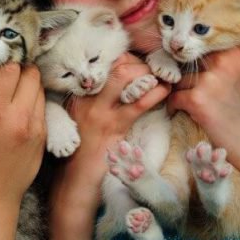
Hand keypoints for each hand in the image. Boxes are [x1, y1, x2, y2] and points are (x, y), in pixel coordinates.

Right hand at [0, 63, 45, 205]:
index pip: (10, 69)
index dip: (3, 64)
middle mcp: (20, 118)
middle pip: (31, 75)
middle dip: (20, 70)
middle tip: (8, 76)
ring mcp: (36, 128)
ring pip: (40, 89)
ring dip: (29, 86)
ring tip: (14, 94)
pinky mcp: (44, 136)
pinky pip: (43, 107)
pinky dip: (34, 103)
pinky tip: (21, 110)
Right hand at [50, 53, 169, 223]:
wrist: (75, 180)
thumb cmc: (83, 150)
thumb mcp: (84, 119)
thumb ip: (98, 100)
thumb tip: (127, 82)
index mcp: (80, 94)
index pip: (105, 64)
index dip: (127, 58)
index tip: (141, 63)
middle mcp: (87, 98)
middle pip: (115, 65)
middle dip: (140, 63)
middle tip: (156, 70)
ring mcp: (99, 111)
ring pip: (124, 77)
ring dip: (148, 74)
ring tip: (162, 78)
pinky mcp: (113, 126)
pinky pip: (137, 103)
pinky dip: (155, 94)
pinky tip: (165, 92)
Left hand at [167, 47, 239, 172]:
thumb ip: (230, 65)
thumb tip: (203, 59)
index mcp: (235, 53)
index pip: (205, 50)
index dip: (199, 63)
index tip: (196, 73)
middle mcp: (221, 62)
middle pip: (190, 63)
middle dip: (187, 76)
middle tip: (188, 89)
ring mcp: (208, 80)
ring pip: (180, 80)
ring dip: (180, 91)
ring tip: (185, 102)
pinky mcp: (196, 100)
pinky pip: (174, 98)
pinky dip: (174, 106)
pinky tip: (178, 112)